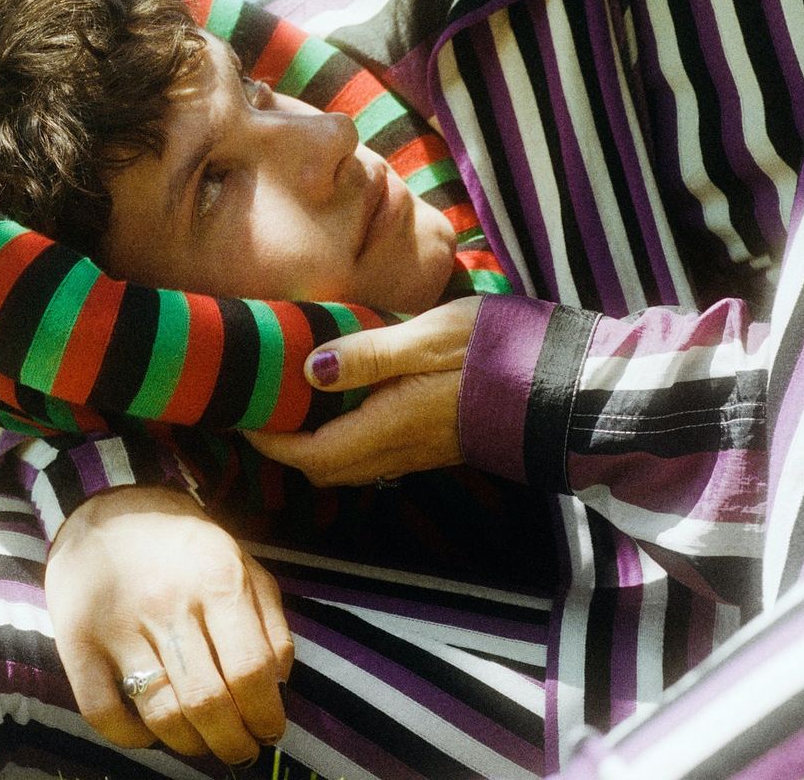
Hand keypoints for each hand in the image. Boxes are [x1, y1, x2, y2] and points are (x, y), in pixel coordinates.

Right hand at [44, 483, 291, 764]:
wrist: (108, 506)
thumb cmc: (184, 543)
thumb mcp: (239, 559)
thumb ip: (269, 616)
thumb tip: (280, 681)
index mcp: (218, 579)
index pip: (251, 670)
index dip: (266, 714)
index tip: (271, 731)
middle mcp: (169, 602)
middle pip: (209, 701)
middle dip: (233, 742)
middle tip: (242, 750)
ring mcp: (119, 624)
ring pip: (162, 714)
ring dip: (191, 745)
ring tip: (204, 745)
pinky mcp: (77, 642)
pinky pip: (104, 713)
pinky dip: (132, 738)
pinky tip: (151, 732)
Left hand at [245, 296, 482, 485]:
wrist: (563, 384)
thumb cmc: (495, 352)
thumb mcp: (429, 337)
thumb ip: (369, 354)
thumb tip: (308, 369)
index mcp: (390, 426)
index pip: (311, 454)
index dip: (269, 441)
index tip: (240, 414)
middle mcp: (400, 449)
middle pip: (326, 467)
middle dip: (287, 446)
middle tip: (261, 404)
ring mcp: (421, 450)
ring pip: (351, 462)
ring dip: (317, 441)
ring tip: (296, 399)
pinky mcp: (438, 441)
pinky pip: (376, 450)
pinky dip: (347, 433)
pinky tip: (347, 396)